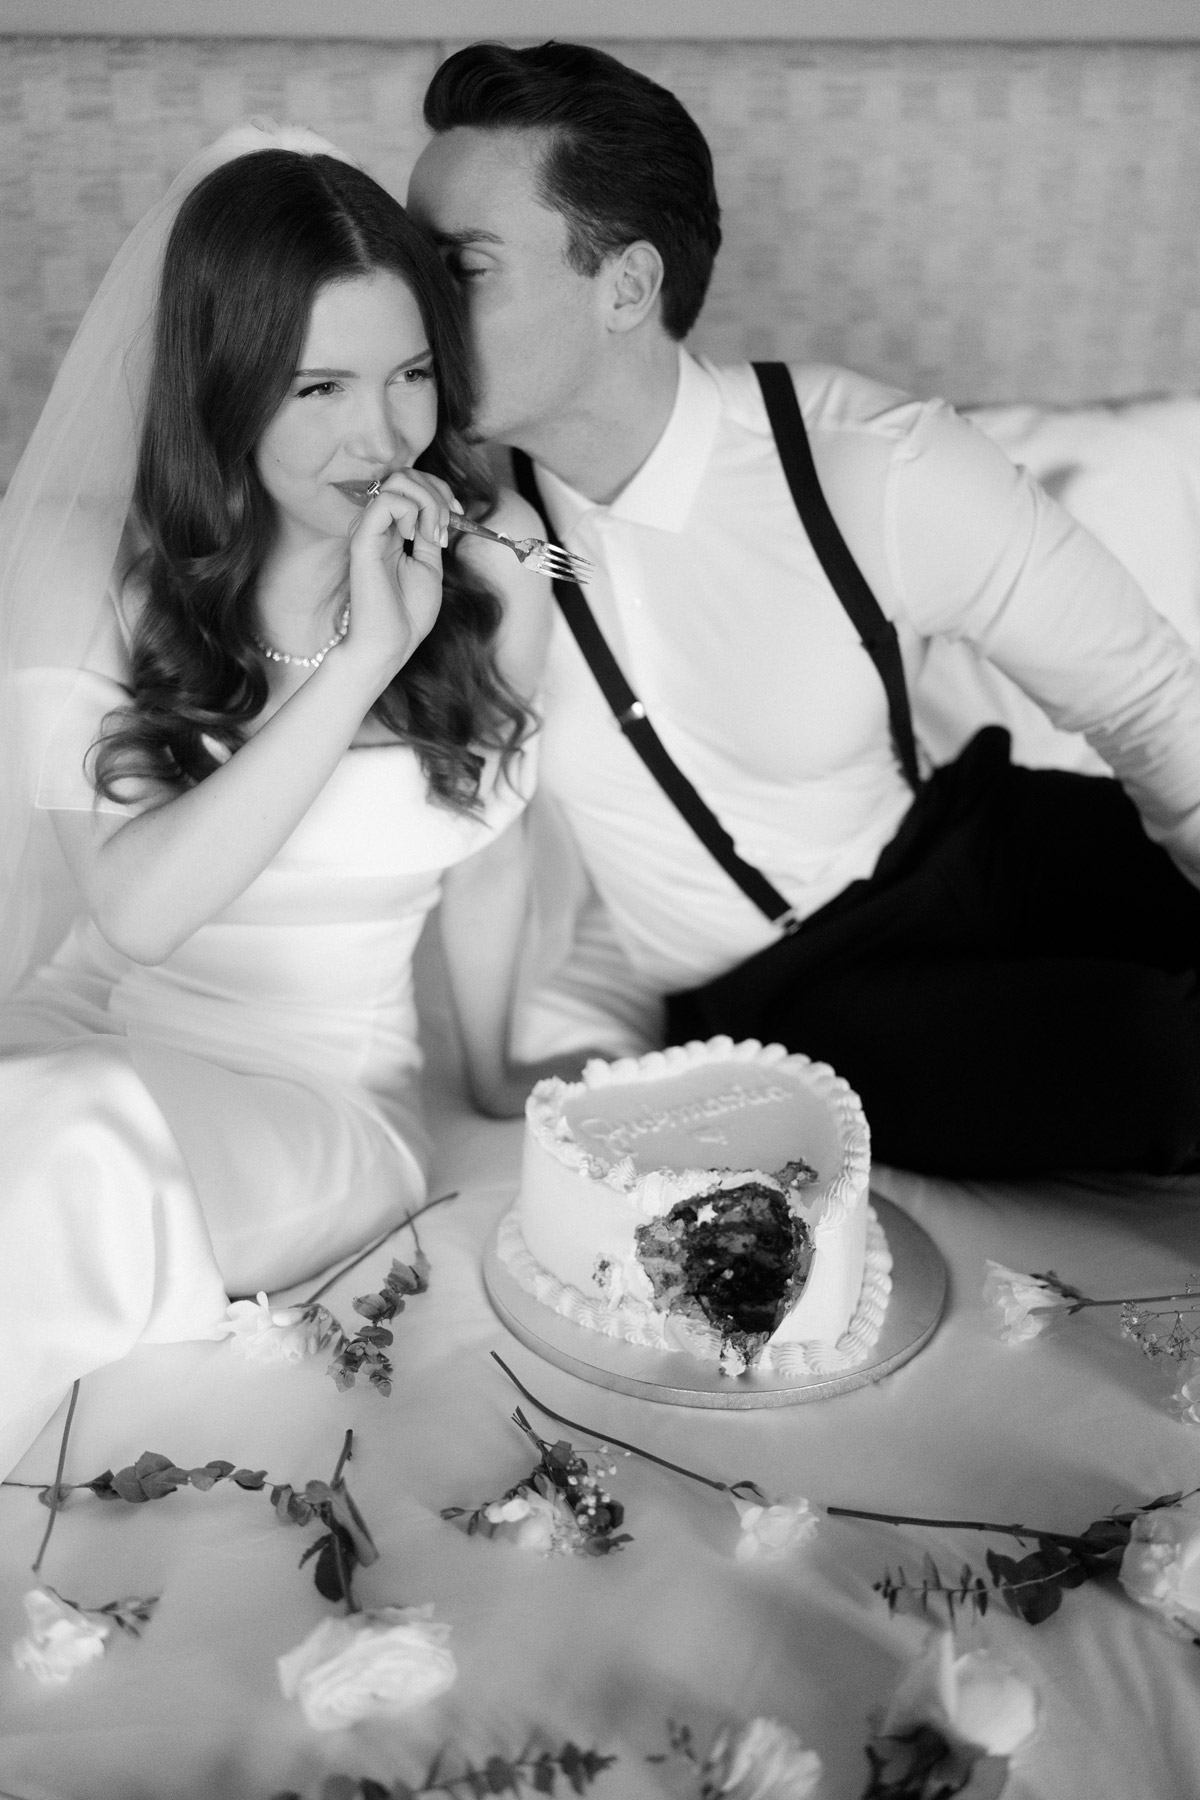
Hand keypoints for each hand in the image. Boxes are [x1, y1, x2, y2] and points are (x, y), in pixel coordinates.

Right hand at [344, 468, 460, 676]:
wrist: (389, 644)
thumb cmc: (407, 613)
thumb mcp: (430, 566)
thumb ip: (430, 534)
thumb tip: (440, 509)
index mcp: (391, 530)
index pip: (411, 483)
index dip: (440, 490)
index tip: (458, 514)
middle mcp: (377, 524)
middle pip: (404, 475)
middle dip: (437, 491)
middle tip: (447, 524)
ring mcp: (369, 529)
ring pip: (398, 481)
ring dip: (428, 501)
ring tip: (431, 533)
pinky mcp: (363, 539)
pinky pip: (388, 501)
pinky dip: (411, 511)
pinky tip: (413, 537)